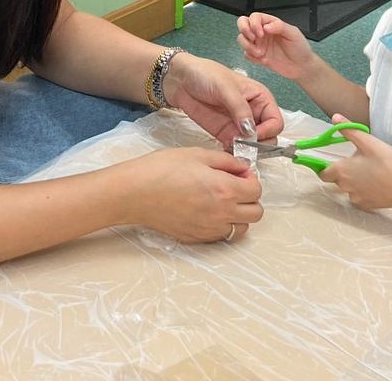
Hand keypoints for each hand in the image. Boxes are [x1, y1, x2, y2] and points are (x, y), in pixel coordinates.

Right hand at [126, 148, 262, 242]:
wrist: (135, 192)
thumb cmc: (162, 169)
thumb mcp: (197, 154)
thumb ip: (226, 161)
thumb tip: (243, 168)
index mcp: (224, 189)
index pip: (256, 190)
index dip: (251, 179)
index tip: (240, 174)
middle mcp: (221, 213)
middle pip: (256, 213)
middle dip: (250, 199)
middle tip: (234, 187)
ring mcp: (209, 229)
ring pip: (241, 228)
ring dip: (239, 215)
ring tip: (221, 201)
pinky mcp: (197, 238)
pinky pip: (221, 235)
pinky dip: (222, 225)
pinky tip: (207, 211)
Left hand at [161, 53, 283, 148]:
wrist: (180, 80)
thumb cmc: (205, 74)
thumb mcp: (225, 86)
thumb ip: (239, 108)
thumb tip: (250, 130)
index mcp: (261, 98)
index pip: (276, 121)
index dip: (268, 131)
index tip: (253, 135)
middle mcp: (254, 113)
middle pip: (269, 137)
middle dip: (259, 145)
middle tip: (243, 146)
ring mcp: (240, 125)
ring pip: (254, 146)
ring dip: (247, 151)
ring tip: (232, 148)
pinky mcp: (226, 134)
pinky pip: (237, 148)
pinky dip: (234, 153)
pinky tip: (226, 150)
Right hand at [236, 13, 319, 81]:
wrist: (302, 67)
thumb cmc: (300, 48)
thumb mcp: (293, 33)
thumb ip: (280, 26)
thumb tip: (266, 26)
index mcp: (270, 24)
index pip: (254, 17)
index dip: (254, 24)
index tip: (261, 33)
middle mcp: (262, 32)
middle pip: (243, 23)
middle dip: (244, 30)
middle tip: (253, 39)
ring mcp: (258, 44)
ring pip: (241, 39)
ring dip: (248, 46)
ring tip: (260, 53)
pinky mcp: (257, 56)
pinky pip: (246, 54)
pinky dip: (251, 57)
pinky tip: (264, 60)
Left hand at [319, 114, 391, 209]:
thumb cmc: (386, 161)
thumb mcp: (367, 141)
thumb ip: (348, 129)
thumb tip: (335, 117)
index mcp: (341, 170)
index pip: (323, 173)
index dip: (325, 167)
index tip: (335, 161)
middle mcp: (345, 186)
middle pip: (337, 180)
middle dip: (344, 172)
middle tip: (359, 163)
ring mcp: (356, 198)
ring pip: (349, 189)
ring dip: (354, 182)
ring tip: (371, 172)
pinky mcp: (367, 205)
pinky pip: (360, 197)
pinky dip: (364, 191)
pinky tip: (376, 183)